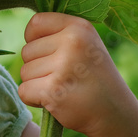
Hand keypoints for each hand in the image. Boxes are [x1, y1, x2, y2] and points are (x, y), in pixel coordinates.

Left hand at [17, 12, 137, 136]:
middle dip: (38, 66)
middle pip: (27, 51)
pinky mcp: (53, 90)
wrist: (114, 114)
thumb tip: (28, 30)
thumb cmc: (93, 77)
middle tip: (64, 77)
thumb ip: (60, 33)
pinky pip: (24, 90)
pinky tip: (55, 100)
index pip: (36, 23)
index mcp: (79, 27)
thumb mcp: (85, 45)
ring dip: (37, 83)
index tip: (50, 52)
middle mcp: (72, 42)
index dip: (34, 39)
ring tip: (63, 88)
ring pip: (24, 72)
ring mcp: (63, 66)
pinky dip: (34, 99)